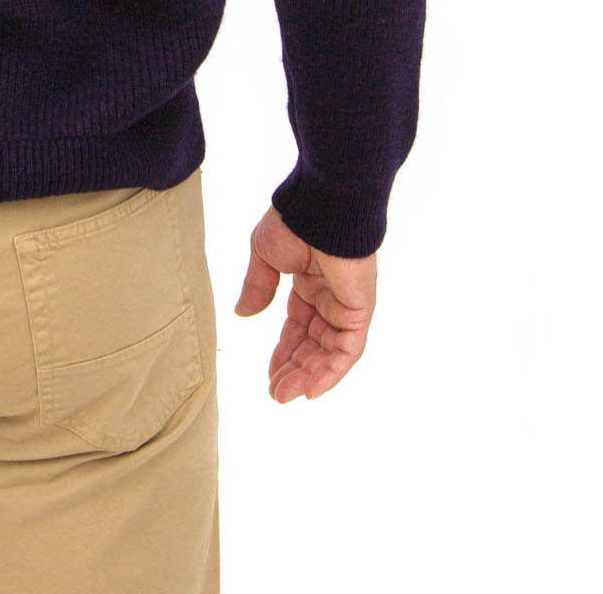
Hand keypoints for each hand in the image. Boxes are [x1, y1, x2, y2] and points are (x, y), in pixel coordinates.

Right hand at [233, 205, 376, 402]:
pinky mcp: (360, 311)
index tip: (269, 374)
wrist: (321, 208)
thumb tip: (242, 313)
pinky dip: (331, 371)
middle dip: (294, 369)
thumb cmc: (293, 222)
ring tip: (285, 395)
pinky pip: (349, 350)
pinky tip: (310, 389)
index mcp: (310, 282)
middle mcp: (330, 297)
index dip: (284, 350)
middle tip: (276, 393)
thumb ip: (257, 287)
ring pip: (330, 352)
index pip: (298, 326)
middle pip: (313, 343)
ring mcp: (346, 305)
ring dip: (309, 376)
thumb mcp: (264, 256)